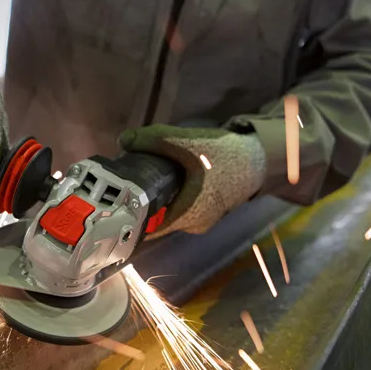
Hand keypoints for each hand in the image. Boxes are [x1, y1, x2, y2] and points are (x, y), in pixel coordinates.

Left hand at [119, 125, 265, 236]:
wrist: (259, 157)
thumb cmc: (224, 154)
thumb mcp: (186, 141)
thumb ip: (153, 140)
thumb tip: (122, 141)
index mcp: (188, 214)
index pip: (148, 229)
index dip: (128, 218)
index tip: (111, 204)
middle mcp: (194, 223)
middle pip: (157, 220)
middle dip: (139, 205)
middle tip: (119, 187)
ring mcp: (203, 218)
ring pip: (170, 212)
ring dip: (155, 200)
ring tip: (136, 182)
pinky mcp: (208, 209)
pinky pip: (182, 207)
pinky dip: (170, 197)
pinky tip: (160, 181)